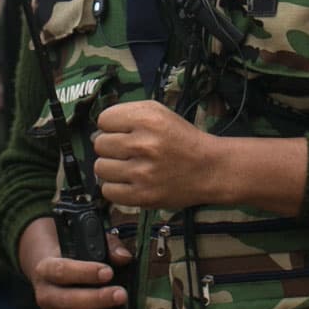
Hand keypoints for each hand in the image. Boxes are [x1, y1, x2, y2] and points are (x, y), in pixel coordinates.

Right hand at [20, 217, 133, 308]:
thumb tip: (124, 257)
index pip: (61, 271)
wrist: (51, 275)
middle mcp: (45, 297)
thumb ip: (107, 248)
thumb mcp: (86, 246)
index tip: (108, 272)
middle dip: (95, 300)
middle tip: (121, 295)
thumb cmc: (75, 258)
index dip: (84, 272)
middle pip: (66, 302)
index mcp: (47, 270)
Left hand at [92, 99, 226, 208]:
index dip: (112, 125)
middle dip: (111, 146)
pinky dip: (115, 187)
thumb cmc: (182, 139)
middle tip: (128, 151)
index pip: (104, 120)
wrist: (210, 169)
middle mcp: (143, 145)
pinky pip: (108, 191)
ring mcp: (142, 173)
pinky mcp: (142, 196)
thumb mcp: (160, 112)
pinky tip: (129, 182)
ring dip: (111, 167)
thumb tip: (98, 129)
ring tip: (128, 167)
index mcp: (148, 119)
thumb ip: (129, 114)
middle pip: (100, 144)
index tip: (123, 131)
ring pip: (100, 168)